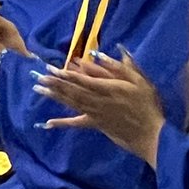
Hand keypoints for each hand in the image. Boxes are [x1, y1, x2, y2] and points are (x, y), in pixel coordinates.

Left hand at [33, 51, 164, 166]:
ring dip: (54, 96)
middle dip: (54, 83)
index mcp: (108, 88)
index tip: (52, 68)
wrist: (150, 133)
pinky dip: (62, 123)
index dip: (66, 74)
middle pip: (72, 91)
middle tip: (38, 76)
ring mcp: (95, 114)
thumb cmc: (147, 105)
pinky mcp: (95, 125)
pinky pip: (76, 123)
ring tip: (39, 89)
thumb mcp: (140, 80)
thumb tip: (101, 54)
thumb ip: (121, 66)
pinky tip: (48, 123)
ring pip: (71, 103)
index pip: (82, 80)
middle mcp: (97, 101)